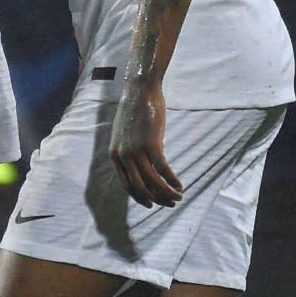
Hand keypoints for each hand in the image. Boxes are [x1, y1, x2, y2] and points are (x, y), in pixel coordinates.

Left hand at [110, 80, 181, 206]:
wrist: (139, 92)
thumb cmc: (134, 112)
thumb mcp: (126, 135)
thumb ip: (131, 151)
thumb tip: (145, 165)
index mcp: (115, 155)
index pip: (126, 184)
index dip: (139, 196)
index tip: (151, 203)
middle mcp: (123, 156)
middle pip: (140, 186)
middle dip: (155, 199)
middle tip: (169, 204)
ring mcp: (136, 151)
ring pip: (152, 181)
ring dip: (166, 192)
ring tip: (178, 197)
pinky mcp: (151, 145)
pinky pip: (163, 170)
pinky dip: (172, 180)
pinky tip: (180, 185)